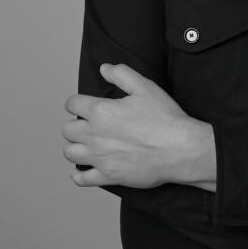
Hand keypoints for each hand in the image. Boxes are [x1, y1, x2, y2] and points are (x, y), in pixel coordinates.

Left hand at [62, 63, 215, 189]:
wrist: (180, 148)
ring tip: (86, 145)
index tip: (83, 105)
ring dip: (75, 148)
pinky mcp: (108, 176)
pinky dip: (78, 175)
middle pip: (67, 130)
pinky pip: (82, 179)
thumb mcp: (145, 87)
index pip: (72, 104)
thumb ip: (122, 74)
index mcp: (101, 111)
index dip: (77, 103)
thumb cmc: (165, 118)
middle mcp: (94, 135)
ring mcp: (100, 157)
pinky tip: (82, 170)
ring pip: (69, 153)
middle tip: (88, 125)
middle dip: (75, 125)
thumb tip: (104, 68)